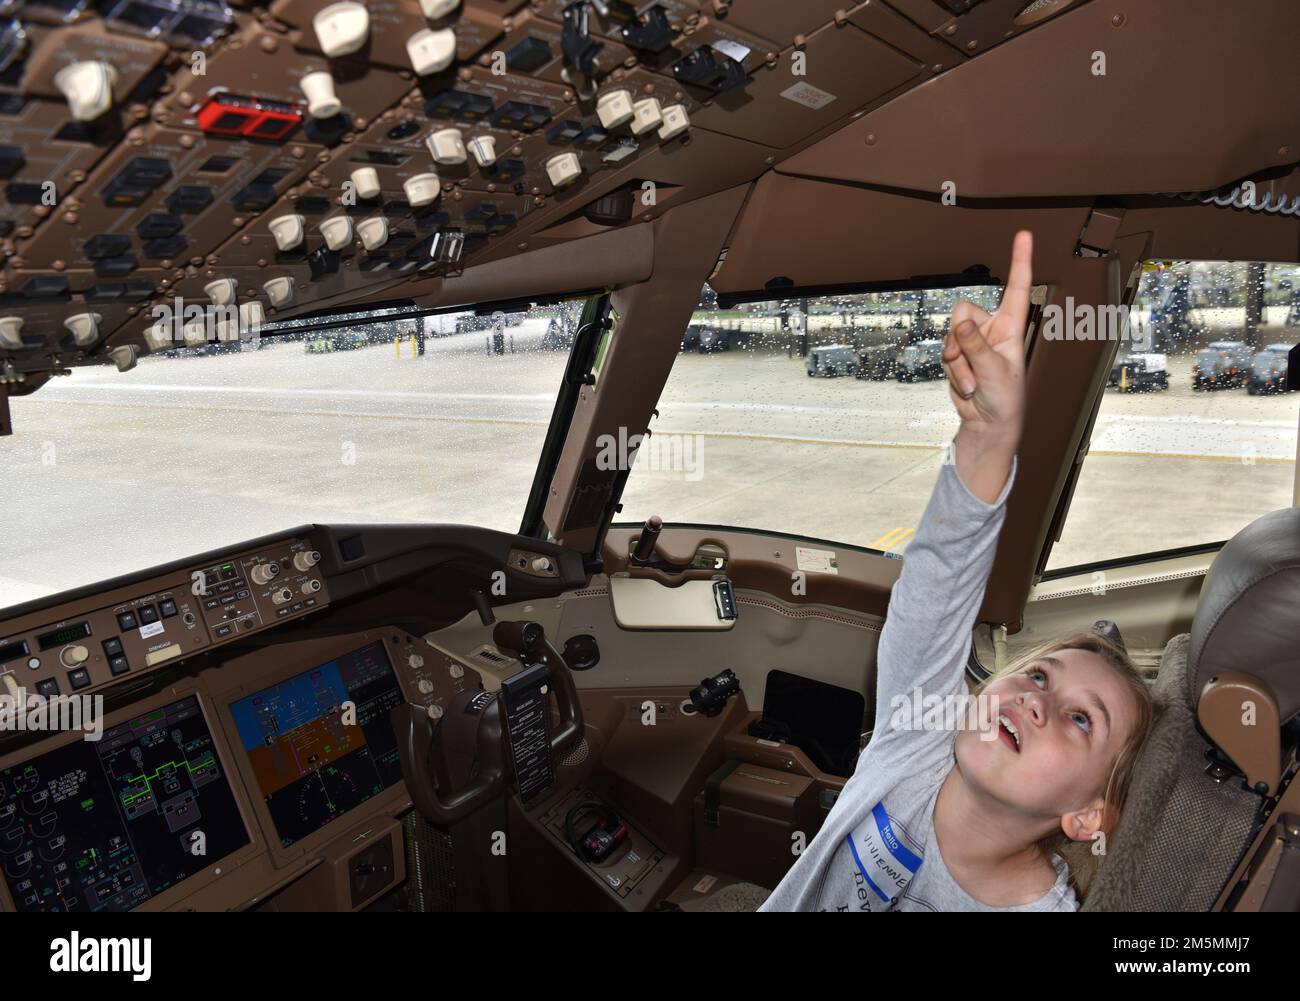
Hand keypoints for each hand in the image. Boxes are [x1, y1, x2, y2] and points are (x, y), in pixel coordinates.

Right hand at [941, 230, 1032, 439]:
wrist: (988, 421)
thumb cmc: (1005, 398)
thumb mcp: (996, 372)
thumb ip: (977, 347)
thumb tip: (962, 323)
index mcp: (1011, 327)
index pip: (1016, 288)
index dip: (1020, 261)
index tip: (1023, 235)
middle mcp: (990, 330)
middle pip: (963, 311)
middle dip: (960, 337)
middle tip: (970, 361)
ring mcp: (971, 343)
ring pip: (950, 336)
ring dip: (957, 363)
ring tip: (972, 382)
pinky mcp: (956, 357)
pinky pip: (944, 355)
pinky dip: (952, 372)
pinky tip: (966, 385)